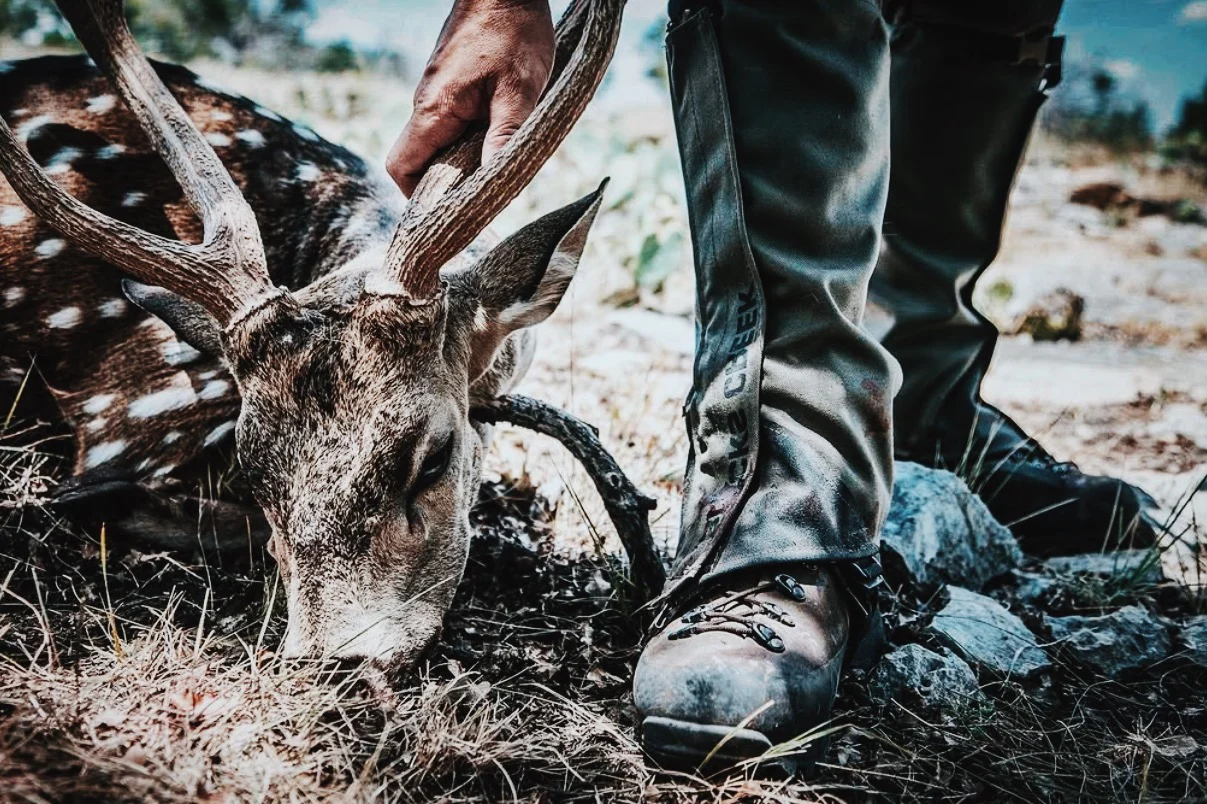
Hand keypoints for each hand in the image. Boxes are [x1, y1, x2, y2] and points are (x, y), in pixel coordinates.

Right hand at [386, 0, 554, 195]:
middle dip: (446, 189)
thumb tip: (494, 187)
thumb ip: (506, 138)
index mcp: (434, 110)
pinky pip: (453, 127)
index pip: (402, 168)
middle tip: (482, 205)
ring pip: (440, 146)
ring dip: (463, 166)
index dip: (418, 199)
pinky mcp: (452, 87)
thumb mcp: (520, 90)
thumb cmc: (513, 31)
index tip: (448, 216)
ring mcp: (438, 95)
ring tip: (496, 179)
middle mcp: (427, 105)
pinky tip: (499, 146)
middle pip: (420, 164)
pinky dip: (472, 144)